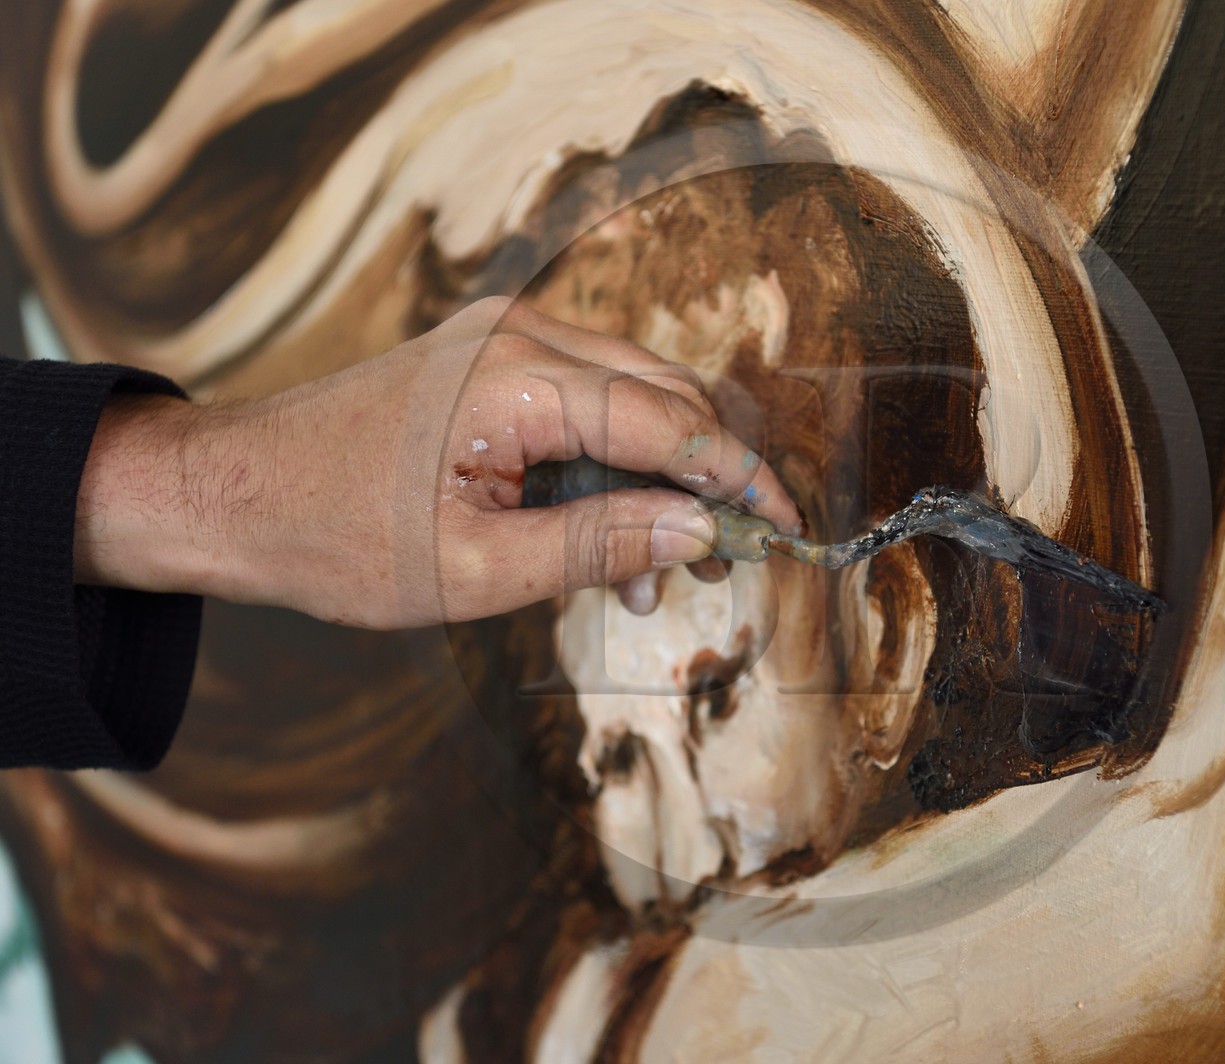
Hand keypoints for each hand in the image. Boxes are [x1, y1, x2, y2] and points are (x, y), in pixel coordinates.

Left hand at [72, 297, 800, 628]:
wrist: (227, 492)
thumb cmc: (332, 536)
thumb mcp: (475, 568)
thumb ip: (598, 545)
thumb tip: (701, 532)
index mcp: (517, 379)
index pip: (670, 422)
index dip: (739, 479)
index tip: (789, 527)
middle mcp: (521, 334)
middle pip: (666, 395)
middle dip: (709, 479)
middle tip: (725, 563)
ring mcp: (505, 337)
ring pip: (633, 397)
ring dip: (661, 478)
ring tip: (649, 577)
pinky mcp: (491, 357)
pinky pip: (587, 399)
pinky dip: (613, 463)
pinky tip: (607, 534)